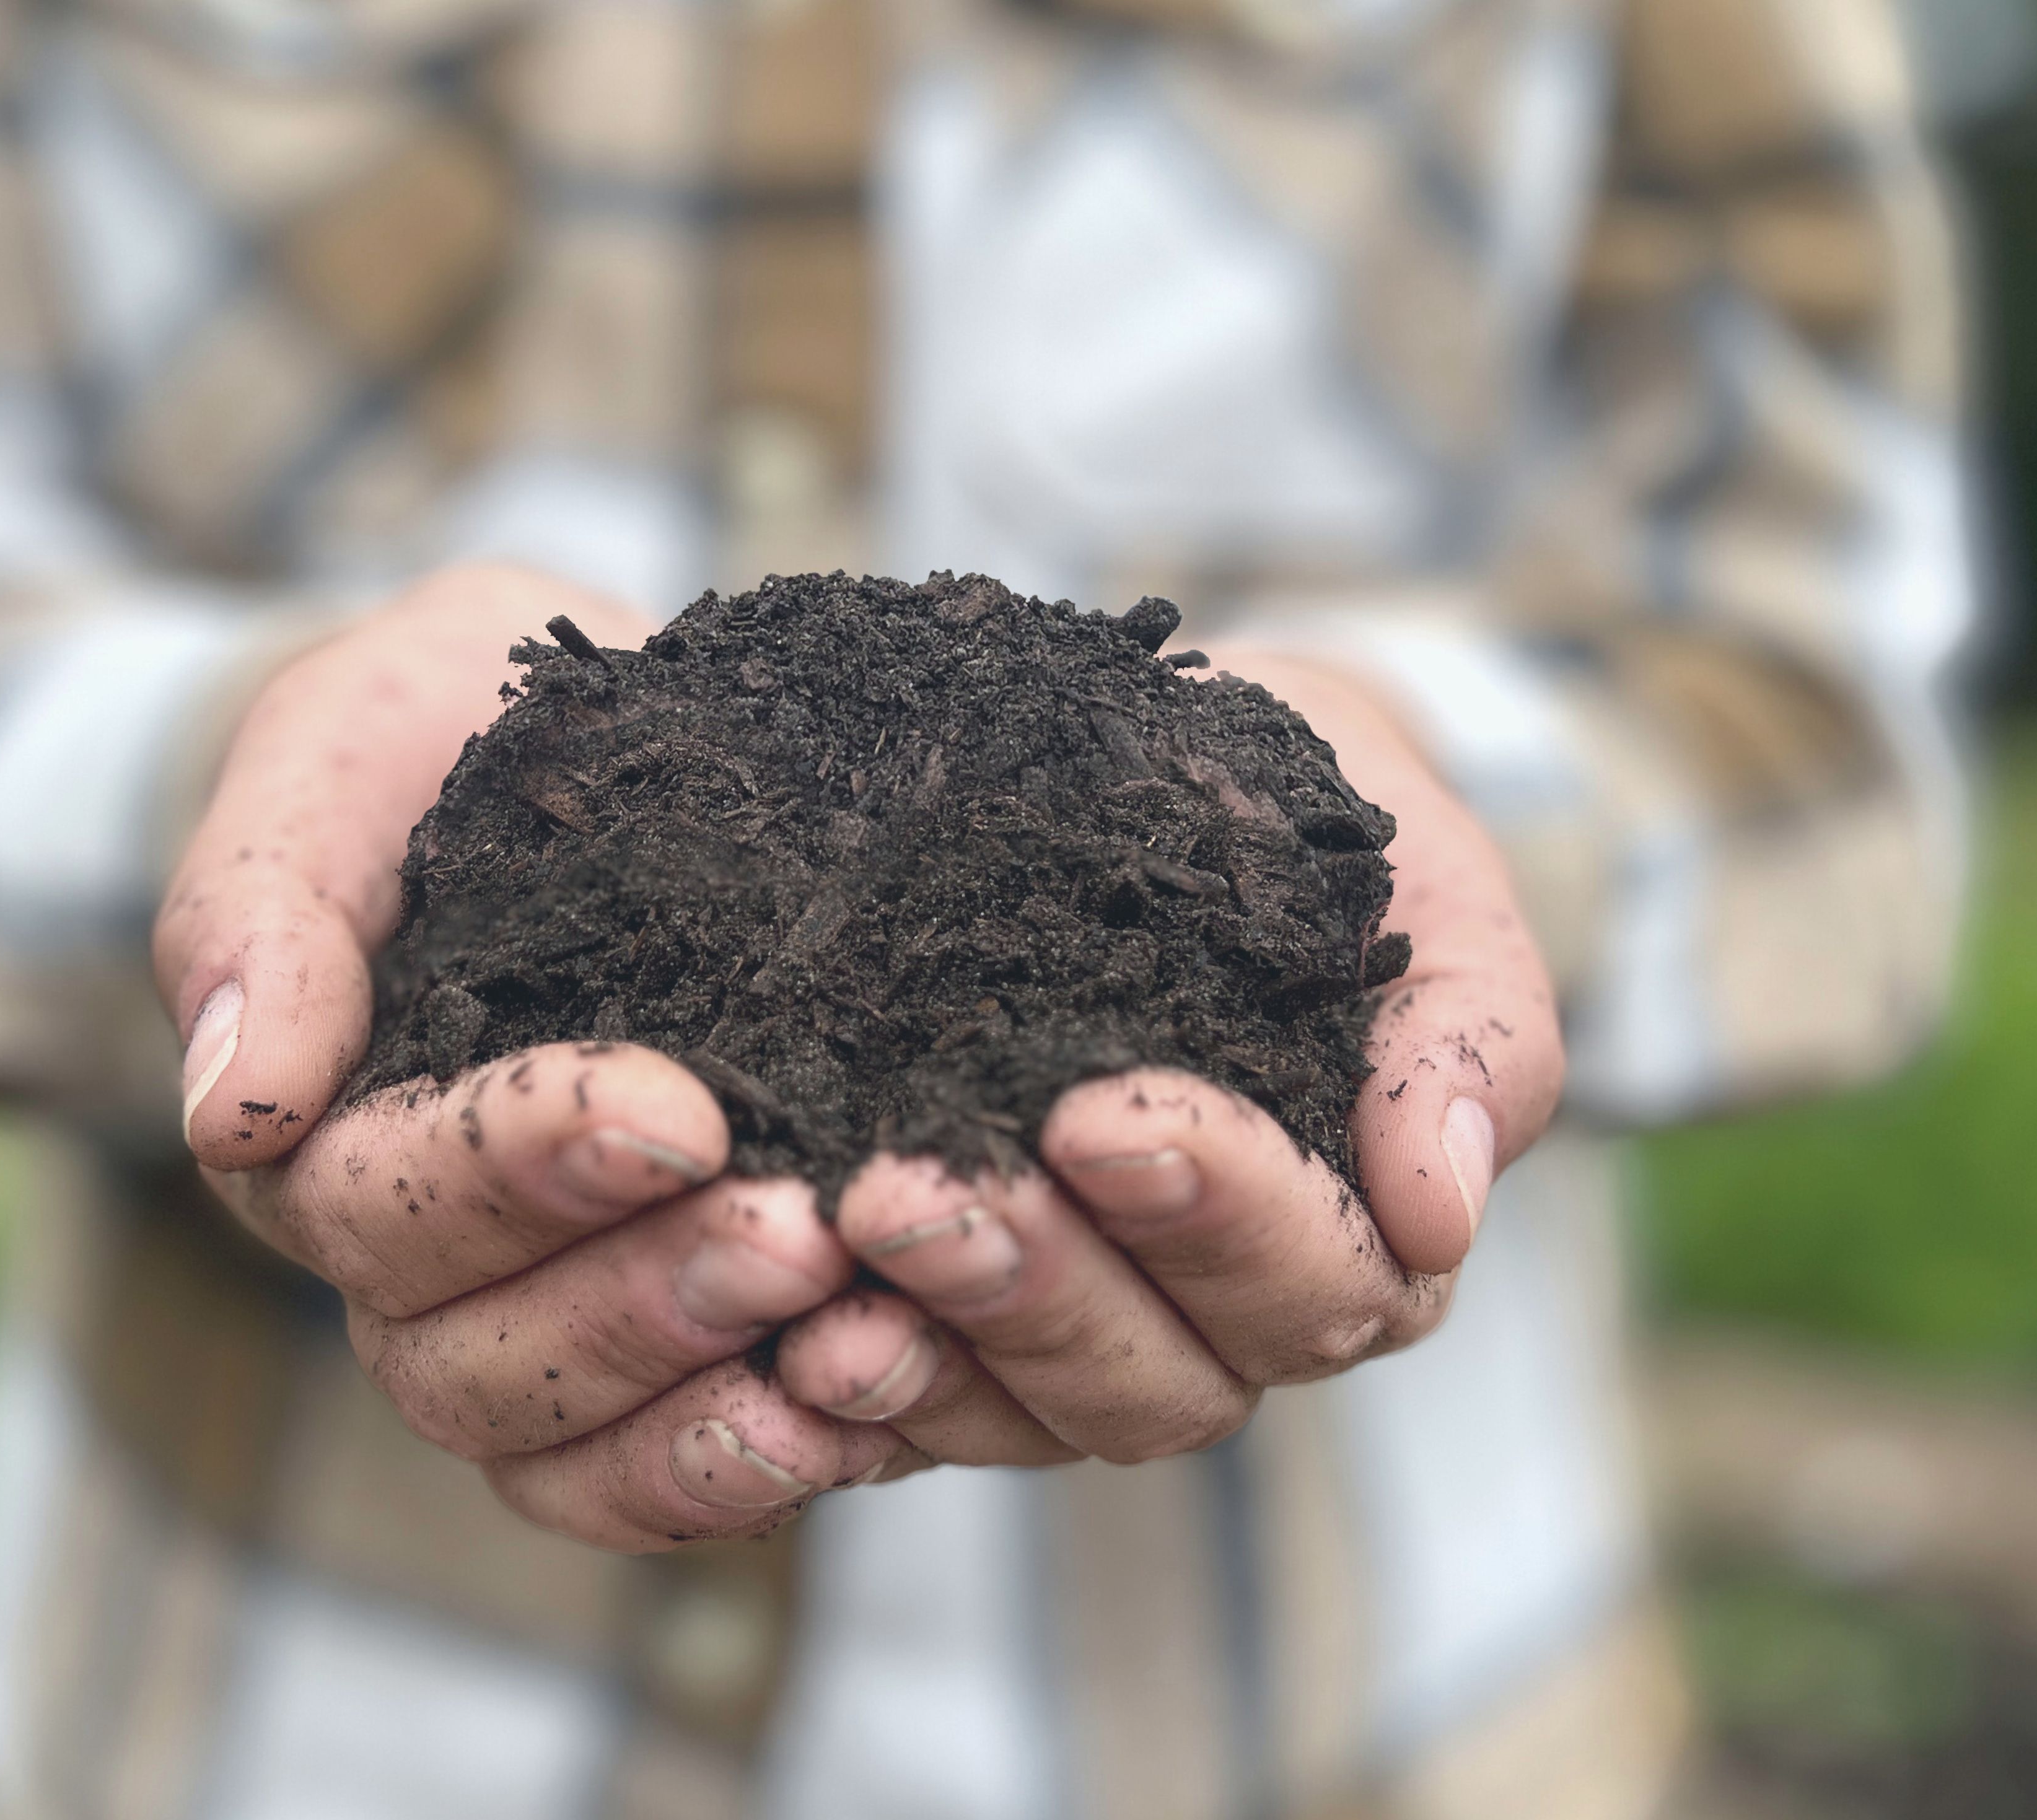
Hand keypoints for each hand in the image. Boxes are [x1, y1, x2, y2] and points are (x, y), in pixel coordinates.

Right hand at [154, 563, 911, 1551]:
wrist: (582, 756)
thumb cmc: (435, 741)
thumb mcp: (337, 760)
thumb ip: (262, 913)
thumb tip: (228, 1107)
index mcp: (318, 1141)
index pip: (378, 1208)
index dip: (515, 1176)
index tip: (676, 1113)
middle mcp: (414, 1266)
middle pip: (469, 1365)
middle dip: (635, 1306)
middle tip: (797, 1232)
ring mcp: (535, 1317)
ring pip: (568, 1446)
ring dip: (709, 1399)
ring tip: (859, 1334)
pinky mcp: (665, 1341)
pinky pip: (672, 1467)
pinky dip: (763, 1458)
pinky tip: (880, 1398)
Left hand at [772, 651, 1564, 1465]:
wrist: (1185, 787)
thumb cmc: (1327, 834)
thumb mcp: (1427, 893)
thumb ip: (1471, 1038)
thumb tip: (1444, 1206)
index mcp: (1353, 1242)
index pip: (1311, 1282)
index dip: (1215, 1216)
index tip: (1104, 1116)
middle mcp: (1217, 1322)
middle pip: (1155, 1380)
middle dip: (1036, 1289)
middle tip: (907, 1197)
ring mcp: (1080, 1339)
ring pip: (1023, 1410)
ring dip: (922, 1342)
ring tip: (818, 1248)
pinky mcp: (958, 1334)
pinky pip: (906, 1409)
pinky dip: (839, 1387)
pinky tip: (765, 1329)